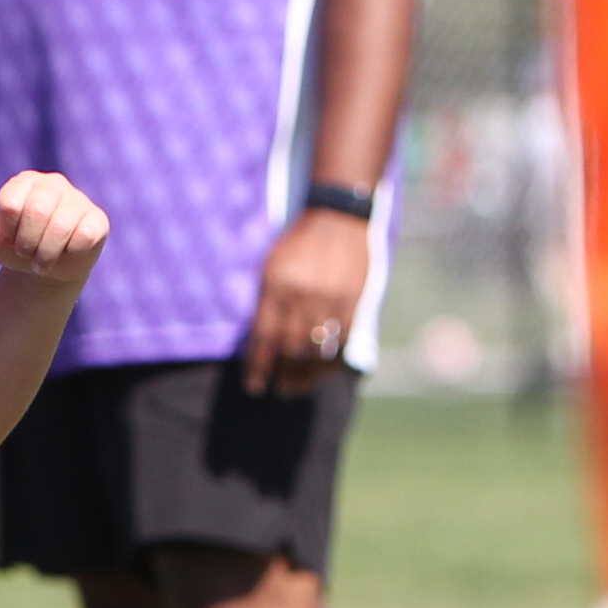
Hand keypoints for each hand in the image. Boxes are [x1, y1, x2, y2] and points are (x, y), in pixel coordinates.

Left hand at [0, 171, 107, 291]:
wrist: (47, 265)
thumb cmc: (16, 246)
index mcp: (23, 183)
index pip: (10, 203)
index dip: (8, 230)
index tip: (12, 236)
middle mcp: (53, 184)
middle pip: (36, 211)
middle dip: (27, 243)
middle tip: (27, 252)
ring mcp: (78, 200)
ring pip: (61, 226)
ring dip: (46, 254)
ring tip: (43, 260)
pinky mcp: (97, 220)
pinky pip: (84, 237)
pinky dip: (70, 253)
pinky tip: (67, 253)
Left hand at [239, 208, 370, 395]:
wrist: (337, 216)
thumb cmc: (298, 243)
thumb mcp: (272, 266)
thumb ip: (267, 303)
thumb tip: (262, 344)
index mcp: (277, 286)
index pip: (264, 337)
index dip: (258, 367)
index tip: (254, 387)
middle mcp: (302, 295)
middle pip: (291, 350)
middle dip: (284, 377)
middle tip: (280, 391)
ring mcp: (330, 300)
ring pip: (318, 352)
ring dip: (307, 377)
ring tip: (299, 388)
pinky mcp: (353, 302)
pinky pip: (342, 343)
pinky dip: (333, 363)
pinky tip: (324, 372)